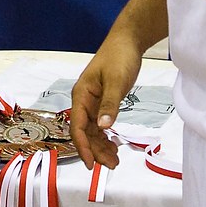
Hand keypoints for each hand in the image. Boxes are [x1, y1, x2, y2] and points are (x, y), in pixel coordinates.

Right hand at [69, 36, 142, 169]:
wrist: (128, 41)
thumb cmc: (119, 57)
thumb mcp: (116, 81)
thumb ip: (110, 104)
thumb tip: (103, 127)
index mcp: (81, 94)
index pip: (78, 126)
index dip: (83, 146)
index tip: (91, 164)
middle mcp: (84, 100)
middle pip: (85, 132)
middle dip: (95, 150)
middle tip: (111, 165)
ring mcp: (93, 101)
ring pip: (93, 130)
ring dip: (101, 145)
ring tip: (114, 160)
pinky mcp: (103, 101)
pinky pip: (101, 123)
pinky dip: (106, 136)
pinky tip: (114, 145)